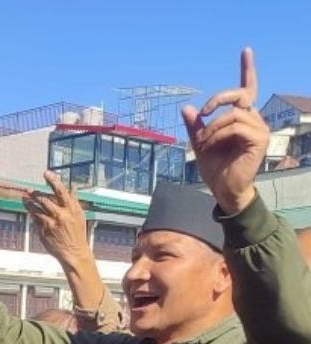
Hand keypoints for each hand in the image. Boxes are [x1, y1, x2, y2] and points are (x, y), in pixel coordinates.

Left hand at [25, 171, 92, 266]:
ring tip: (24, 198)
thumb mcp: (79, 216)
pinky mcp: (44, 231)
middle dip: (35, 193)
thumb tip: (73, 186)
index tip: (46, 173)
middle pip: (45, 199)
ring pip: (36, 209)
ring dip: (29, 203)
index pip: (61, 191)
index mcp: (71, 209)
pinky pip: (35, 220)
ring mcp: (51, 223)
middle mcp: (61, 215)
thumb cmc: (77, 233)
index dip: (53, 181)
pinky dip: (32, 214)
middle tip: (28, 189)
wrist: (74, 253)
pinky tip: (29, 211)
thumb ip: (74, 201)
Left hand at [182, 48, 268, 215]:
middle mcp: (253, 120)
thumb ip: (195, 126)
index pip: (247, 89)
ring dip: (212, 126)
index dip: (247, 69)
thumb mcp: (199, 143)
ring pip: (234, 113)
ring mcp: (258, 129)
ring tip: (202, 141)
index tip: (245, 50)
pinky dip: (217, 134)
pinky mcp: (259, 139)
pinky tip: (209, 145)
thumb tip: (187, 107)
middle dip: (219, 98)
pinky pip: (235, 127)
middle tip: (204, 111)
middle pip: (240, 94)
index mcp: (241, 118)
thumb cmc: (215, 168)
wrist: (223, 190)